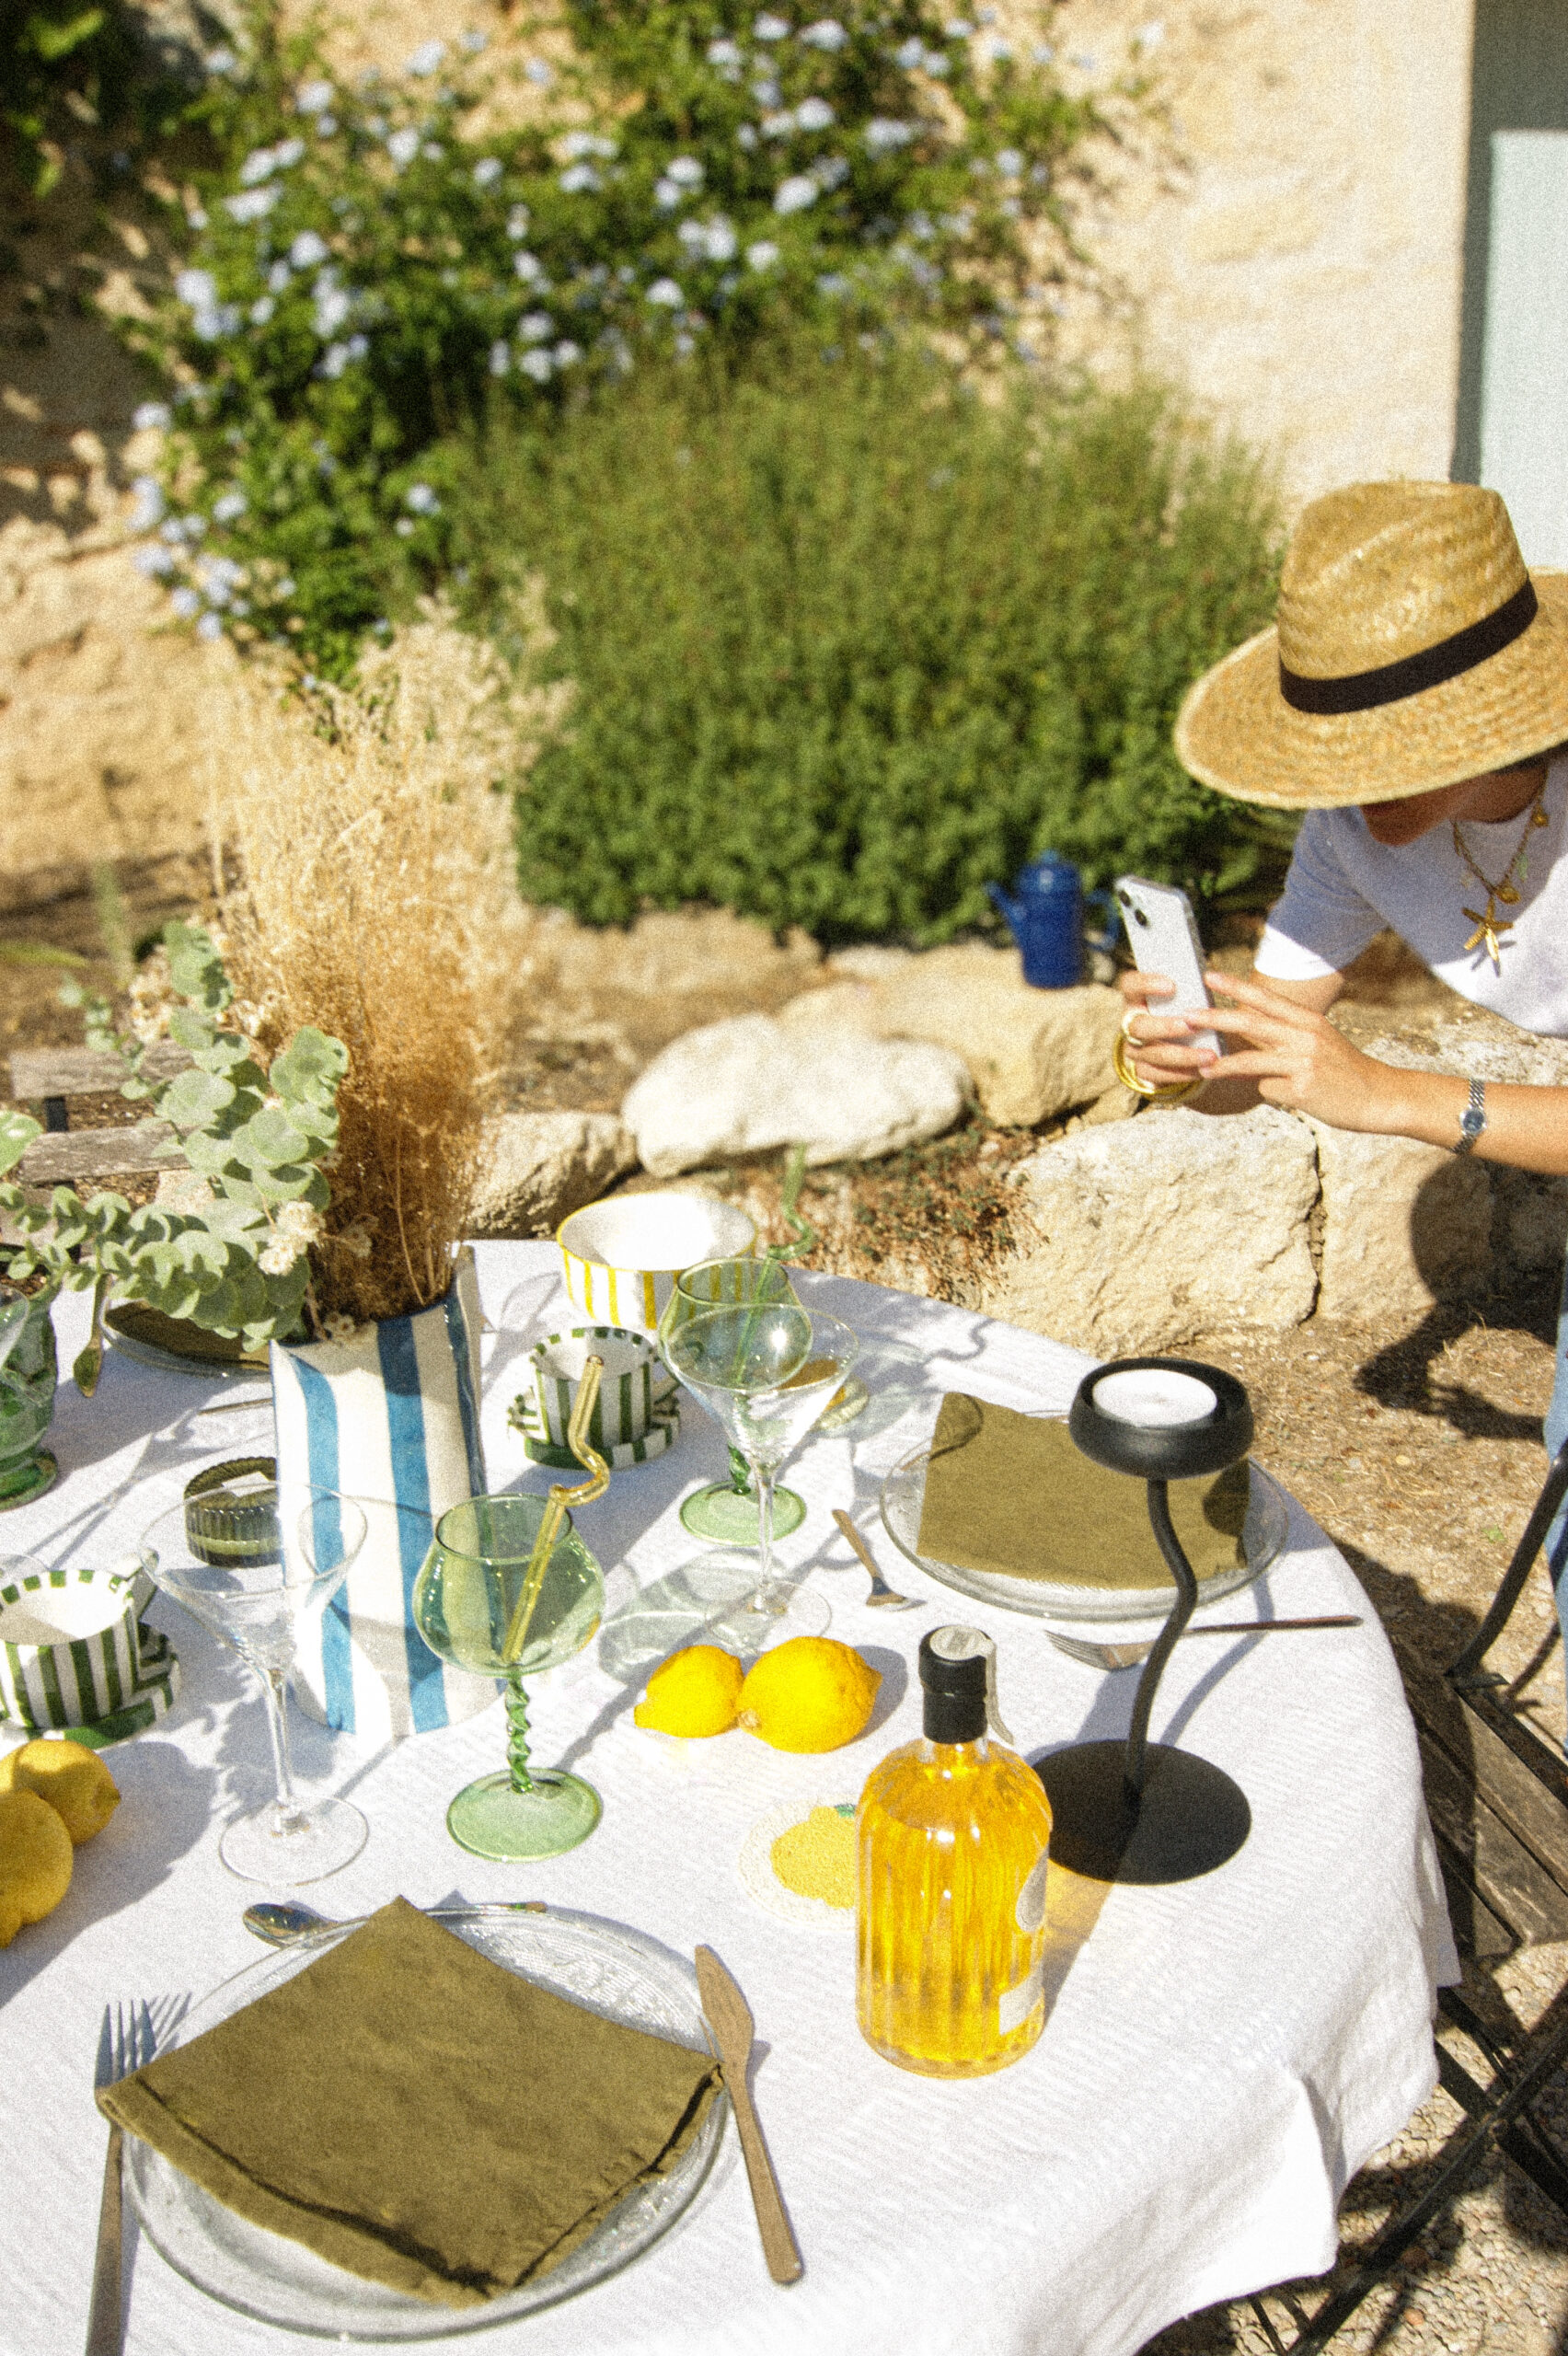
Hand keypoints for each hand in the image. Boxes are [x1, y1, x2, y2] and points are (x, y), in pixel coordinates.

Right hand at [1116, 970, 1220, 1089]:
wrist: (1168, 1044)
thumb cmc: (1180, 1011)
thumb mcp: (1180, 997)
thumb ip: (1188, 990)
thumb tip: (1215, 979)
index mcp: (1136, 999)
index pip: (1130, 985)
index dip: (1146, 984)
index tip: (1171, 985)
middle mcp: (1129, 1024)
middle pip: (1139, 1027)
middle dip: (1167, 1027)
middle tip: (1193, 1026)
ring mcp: (1133, 1049)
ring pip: (1153, 1054)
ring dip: (1184, 1055)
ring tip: (1210, 1055)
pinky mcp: (1142, 1071)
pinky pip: (1160, 1075)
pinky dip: (1184, 1073)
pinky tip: (1204, 1069)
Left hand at [1183, 971, 1397, 1129]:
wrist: (1380, 1097)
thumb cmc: (1345, 1072)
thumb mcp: (1319, 1045)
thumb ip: (1286, 1040)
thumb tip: (1249, 1047)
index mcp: (1308, 1021)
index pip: (1266, 999)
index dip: (1236, 987)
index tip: (1209, 976)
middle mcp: (1304, 1036)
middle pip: (1252, 1023)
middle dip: (1216, 1018)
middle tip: (1187, 1015)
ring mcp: (1303, 1062)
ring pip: (1252, 1059)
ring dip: (1223, 1064)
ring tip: (1202, 1067)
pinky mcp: (1303, 1088)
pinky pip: (1268, 1089)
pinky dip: (1267, 1093)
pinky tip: (1287, 1096)